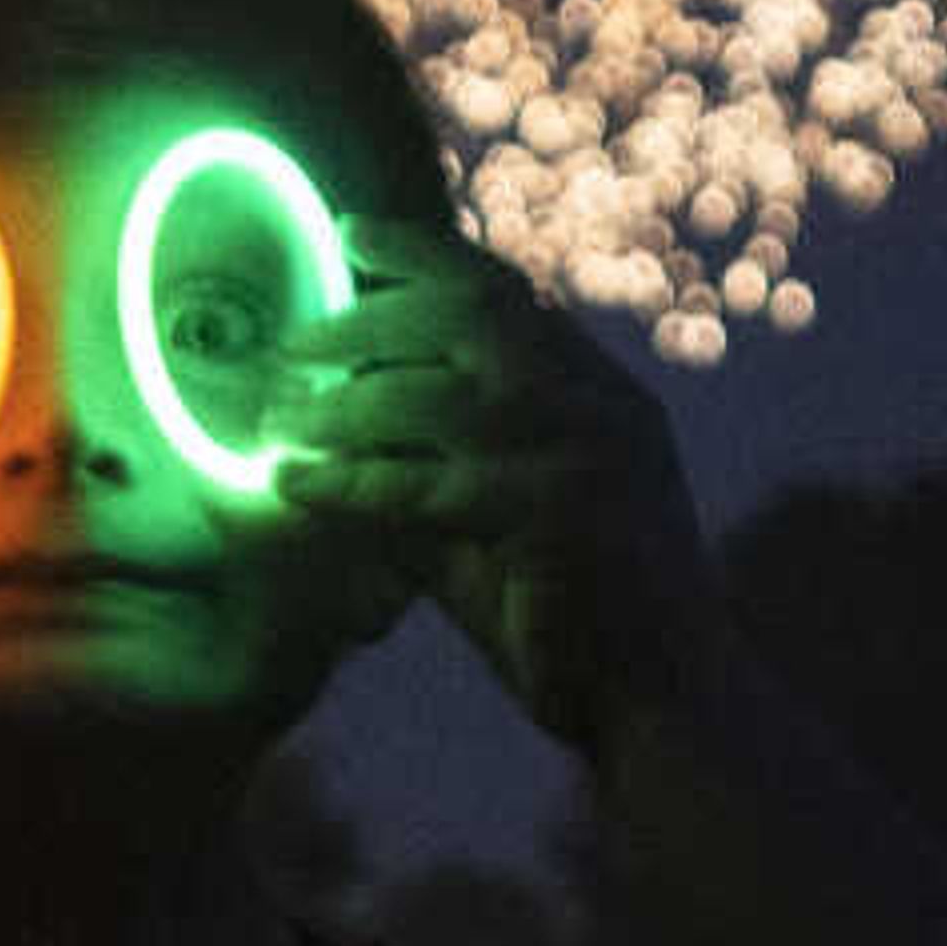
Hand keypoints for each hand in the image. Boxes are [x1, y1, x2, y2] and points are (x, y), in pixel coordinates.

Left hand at [266, 214, 723, 753]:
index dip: (422, 255)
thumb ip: (434, 468)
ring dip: (346, 404)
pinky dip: (353, 483)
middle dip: (367, 320)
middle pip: (471, 318)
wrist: (670, 710)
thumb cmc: (578, 624)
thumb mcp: (495, 527)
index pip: (506, 292)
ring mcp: (591, 454)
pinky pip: (432, 485)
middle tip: (289, 344)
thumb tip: (329, 430)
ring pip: (444, 396)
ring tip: (276, 418)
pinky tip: (294, 486)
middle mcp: (604, 405)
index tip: (347, 235)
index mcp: (602, 393)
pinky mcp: (564, 516)